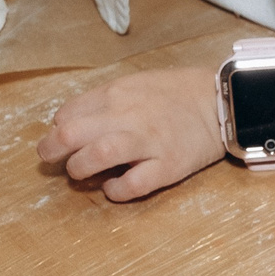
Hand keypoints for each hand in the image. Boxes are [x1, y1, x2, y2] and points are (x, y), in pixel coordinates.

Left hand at [35, 67, 223, 199]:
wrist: (222, 102)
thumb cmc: (176, 94)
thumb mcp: (135, 84)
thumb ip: (104, 101)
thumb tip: (70, 124)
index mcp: (116, 94)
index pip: (66, 114)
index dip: (57, 130)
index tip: (64, 140)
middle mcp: (127, 116)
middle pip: (70, 134)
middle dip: (51, 151)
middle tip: (53, 160)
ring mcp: (148, 142)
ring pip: (94, 157)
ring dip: (78, 170)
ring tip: (82, 175)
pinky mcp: (168, 166)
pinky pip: (132, 185)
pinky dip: (115, 191)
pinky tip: (114, 188)